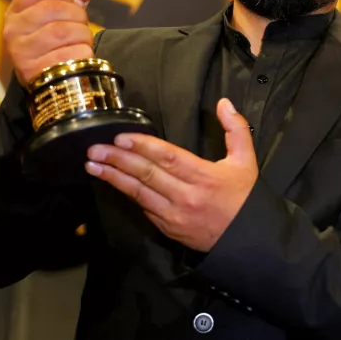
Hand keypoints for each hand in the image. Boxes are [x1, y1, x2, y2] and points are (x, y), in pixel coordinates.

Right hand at [3, 0, 92, 84]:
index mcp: (16, 11)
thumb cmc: (52, 42)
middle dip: (78, 15)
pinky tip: (78, 55)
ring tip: (80, 41)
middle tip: (80, 24)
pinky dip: (83, 53)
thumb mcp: (58, 16)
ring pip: (64, 31)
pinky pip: (70, 54)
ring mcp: (22, 51)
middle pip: (54, 9)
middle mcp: (13, 30)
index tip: (71, 1)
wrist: (46, 79)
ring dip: (83, 35)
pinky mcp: (35, 71)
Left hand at [84, 98, 258, 251]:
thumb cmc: (245, 197)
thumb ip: (236, 128)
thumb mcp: (246, 159)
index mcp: (205, 176)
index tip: (121, 138)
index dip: (143, 146)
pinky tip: (114, 184)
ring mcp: (175, 215)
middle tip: (94, 150)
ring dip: (114, 178)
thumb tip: (223, 102)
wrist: (248, 239)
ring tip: (93, 166)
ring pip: (139, 194)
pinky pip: (145, 209)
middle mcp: (186, 196)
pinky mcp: (169, 229)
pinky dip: (129, 195)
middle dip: (118, 160)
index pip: (168, 157)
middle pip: (147, 174)